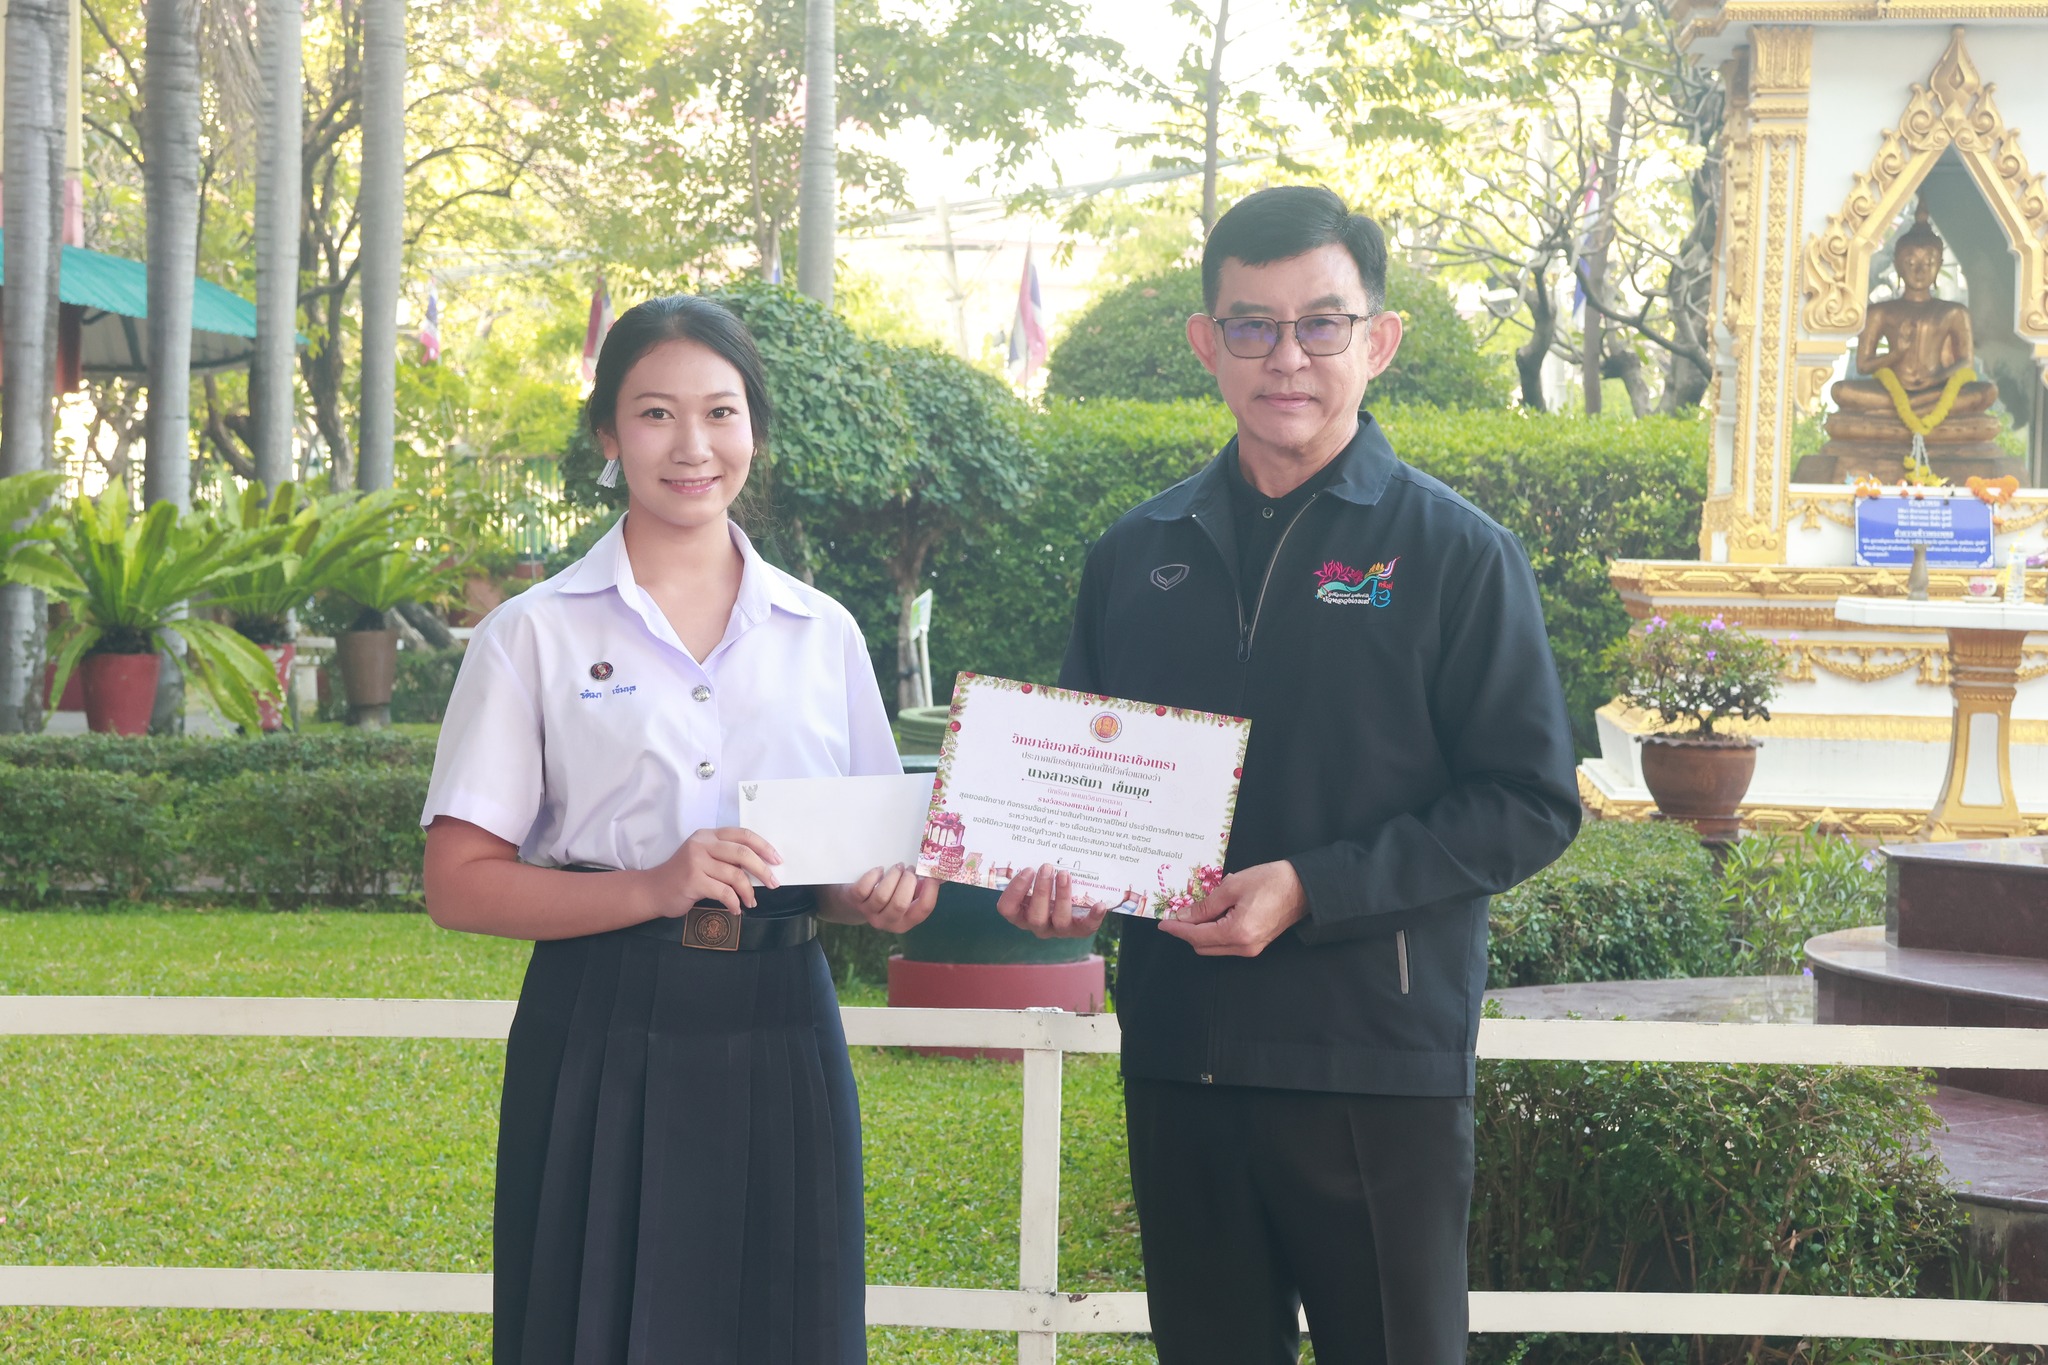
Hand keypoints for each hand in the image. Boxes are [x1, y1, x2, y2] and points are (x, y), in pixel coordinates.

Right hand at [646, 827, 780, 914]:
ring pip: (735, 875)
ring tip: (750, 902)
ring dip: (748, 892)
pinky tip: (736, 909)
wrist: (654, 890)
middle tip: (773, 884)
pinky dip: (734, 903)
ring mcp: (696, 861)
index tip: (777, 860)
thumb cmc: (684, 876)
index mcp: (708, 835)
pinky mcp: (693, 880)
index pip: (742, 834)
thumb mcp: (705, 859)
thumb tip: (760, 869)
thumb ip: (727, 859)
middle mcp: (702, 844)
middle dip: (763, 870)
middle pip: (742, 853)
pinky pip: (724, 892)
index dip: (763, 846)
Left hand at [838, 864, 939, 933]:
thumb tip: (943, 873)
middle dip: (908, 882)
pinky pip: (863, 888)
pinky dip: (873, 875)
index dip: (931, 891)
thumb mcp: (907, 895)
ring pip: (882, 896)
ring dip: (893, 876)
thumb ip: (924, 887)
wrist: (856, 901)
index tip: (932, 874)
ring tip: (898, 867)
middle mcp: (888, 922)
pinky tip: (880, 870)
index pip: (923, 910)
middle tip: (910, 870)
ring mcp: (870, 913)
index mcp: (906, 921)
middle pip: (900, 904)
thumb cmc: (889, 894)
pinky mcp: (855, 901)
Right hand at [996, 863, 1109, 939]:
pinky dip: (1093, 917)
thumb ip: (1031, 871)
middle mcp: (1037, 924)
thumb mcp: (1034, 880)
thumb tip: (1036, 843)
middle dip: (1041, 891)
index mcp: (1020, 913)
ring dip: (1062, 896)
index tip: (1027, 870)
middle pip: (1035, 916)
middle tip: (1047, 867)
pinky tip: (1100, 904)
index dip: (1015, 891)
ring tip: (1065, 874)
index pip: (1007, 908)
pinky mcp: (1078, 930)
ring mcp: (1058, 930)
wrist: (1071, 904)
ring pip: (1059, 920)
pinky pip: (1086, 928)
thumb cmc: (1046, 886)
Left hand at [1157, 860, 1306, 956]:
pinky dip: (1215, 932)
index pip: (1197, 936)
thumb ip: (1205, 905)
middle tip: (1178, 914)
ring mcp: (1251, 949)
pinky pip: (1227, 944)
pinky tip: (1213, 914)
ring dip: (1201, 932)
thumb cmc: (1271, 881)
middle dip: (1187, 932)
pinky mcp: (1256, 945)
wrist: (1304, 887)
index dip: (1177, 929)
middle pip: (1203, 947)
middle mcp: (1244, 947)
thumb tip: (1184, 916)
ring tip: (1195, 911)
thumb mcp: (1232, 887)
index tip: (1163, 923)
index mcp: (1237, 933)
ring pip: (1214, 947)